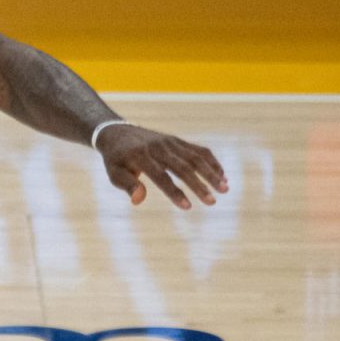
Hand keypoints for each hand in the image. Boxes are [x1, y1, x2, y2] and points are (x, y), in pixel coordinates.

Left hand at [96, 124, 227, 208]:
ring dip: (211, 173)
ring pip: (195, 157)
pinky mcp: (178, 141)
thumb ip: (127, 185)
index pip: (160, 177)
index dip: (174, 192)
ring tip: (225, 189)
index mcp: (140, 156)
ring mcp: (170, 142)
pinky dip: (211, 162)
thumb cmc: (116, 159)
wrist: (117, 133)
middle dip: (199, 185)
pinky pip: (198, 150)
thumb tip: (138, 200)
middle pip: (182, 167)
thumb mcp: (114, 173)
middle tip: (212, 202)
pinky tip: (222, 177)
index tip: (188, 207)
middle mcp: (158, 147)